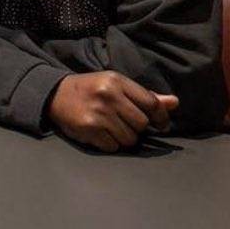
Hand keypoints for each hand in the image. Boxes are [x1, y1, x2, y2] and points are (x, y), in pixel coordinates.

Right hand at [47, 71, 178, 152]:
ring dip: (124, 137)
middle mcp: (108, 96)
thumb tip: (174, 102)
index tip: (161, 124)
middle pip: (142, 124)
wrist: (54, 94)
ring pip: (130, 139)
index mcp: (116, 81)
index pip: (151, 103)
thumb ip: (145, 96)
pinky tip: (100, 133)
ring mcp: (98, 114)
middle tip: (124, 122)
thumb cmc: (91, 89)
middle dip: (136, 127)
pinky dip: (110, 144)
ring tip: (111, 127)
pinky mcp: (89, 129)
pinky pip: (113, 147)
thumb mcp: (115, 85)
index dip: (161, 117)